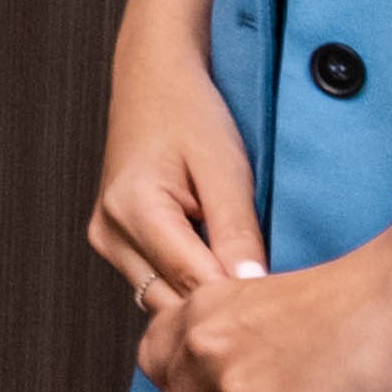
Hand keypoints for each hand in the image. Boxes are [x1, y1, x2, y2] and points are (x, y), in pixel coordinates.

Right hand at [92, 0, 266, 313]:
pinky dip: (189, 288)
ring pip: (162, 302)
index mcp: (134, 209)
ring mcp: (106, 240)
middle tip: (275, 308)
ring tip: (250, 289)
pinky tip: (222, 275)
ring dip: (203, 302)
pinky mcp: (113, 243)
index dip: (242, 304)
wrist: (153, 79)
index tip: (285, 313)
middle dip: (221, 311)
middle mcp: (109, 232)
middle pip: (173, 305)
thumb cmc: (190, 112)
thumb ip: (238, 233)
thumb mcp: (227, 169)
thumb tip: (254, 291)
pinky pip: (155, 285)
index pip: (194, 285)